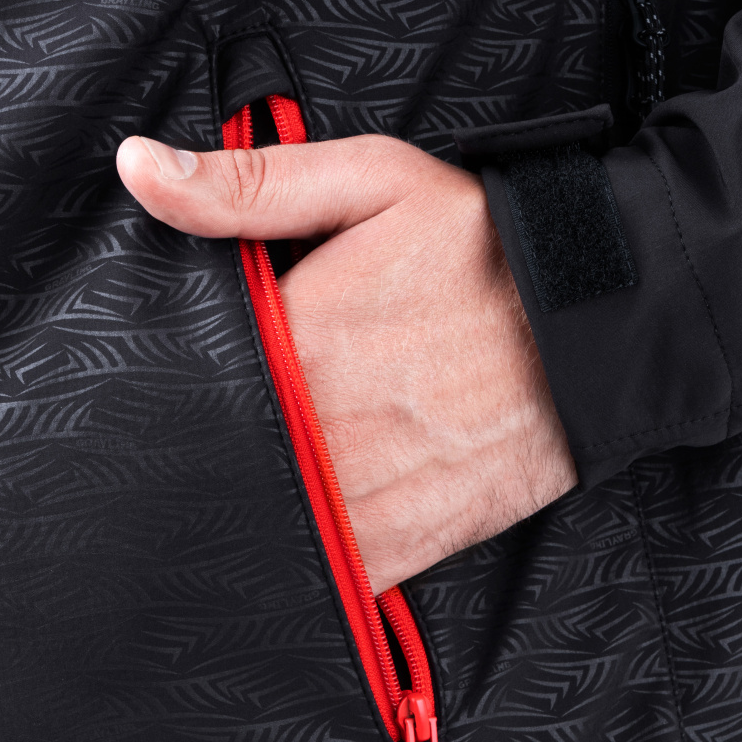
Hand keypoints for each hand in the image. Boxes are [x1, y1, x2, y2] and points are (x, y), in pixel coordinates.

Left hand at [116, 133, 576, 594]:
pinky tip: (288, 524)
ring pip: (266, 522)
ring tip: (219, 489)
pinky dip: (300, 558)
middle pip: (220, 460)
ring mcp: (367, 497)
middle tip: (158, 449)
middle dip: (192, 452)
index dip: (160, 390)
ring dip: (240, 507)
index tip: (144, 390)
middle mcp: (327, 433)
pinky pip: (328, 573)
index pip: (190, 384)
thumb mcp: (372, 183)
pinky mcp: (406, 542)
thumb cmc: (486, 249)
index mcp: (303, 343)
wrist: (603, 327)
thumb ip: (249, 186)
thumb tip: (138, 168)